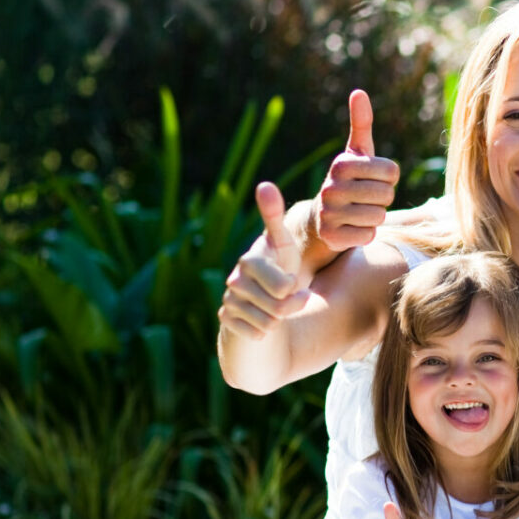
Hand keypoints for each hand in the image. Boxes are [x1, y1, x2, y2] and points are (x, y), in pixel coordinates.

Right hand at [218, 181, 310, 339]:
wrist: (265, 305)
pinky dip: (264, 333)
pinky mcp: (225, 321)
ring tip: (274, 309)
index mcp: (251, 260)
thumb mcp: (285, 248)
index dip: (293, 288)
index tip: (291, 284)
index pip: (284, 285)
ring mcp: (228, 300)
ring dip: (279, 320)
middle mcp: (235, 279)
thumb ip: (276, 220)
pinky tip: (260, 323)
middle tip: (288, 299)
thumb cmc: (281, 273)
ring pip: (269, 322)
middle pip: (279, 305)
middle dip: (290, 306)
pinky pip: (256, 334)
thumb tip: (264, 185)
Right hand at [311, 90, 398, 251]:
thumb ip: (361, 123)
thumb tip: (359, 92)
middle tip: (365, 198)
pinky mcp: (331, 237)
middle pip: (387, 194)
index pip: (392, 172)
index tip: (372, 180)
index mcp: (341, 165)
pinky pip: (369, 235)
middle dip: (382, 198)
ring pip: (379, 216)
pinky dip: (366, 234)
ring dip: (375, 217)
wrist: (321, 219)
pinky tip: (352, 228)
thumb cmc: (349, 181)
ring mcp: (328, 213)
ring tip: (359, 212)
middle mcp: (330, 188)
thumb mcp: (356, 153)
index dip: (389, 179)